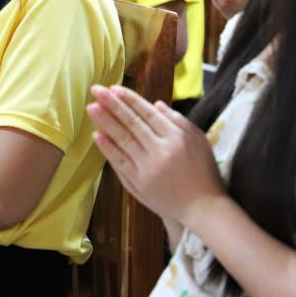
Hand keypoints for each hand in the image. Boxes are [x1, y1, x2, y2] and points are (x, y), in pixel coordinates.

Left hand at [87, 84, 224, 225]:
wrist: (202, 208)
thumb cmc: (203, 171)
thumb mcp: (199, 139)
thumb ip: (178, 120)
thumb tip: (155, 104)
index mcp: (176, 137)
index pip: (148, 114)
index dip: (130, 100)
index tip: (114, 88)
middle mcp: (160, 151)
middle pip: (132, 123)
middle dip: (112, 105)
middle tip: (96, 90)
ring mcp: (147, 168)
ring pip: (123, 140)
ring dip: (105, 123)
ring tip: (91, 108)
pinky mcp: (139, 184)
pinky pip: (120, 162)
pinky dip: (108, 148)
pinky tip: (97, 135)